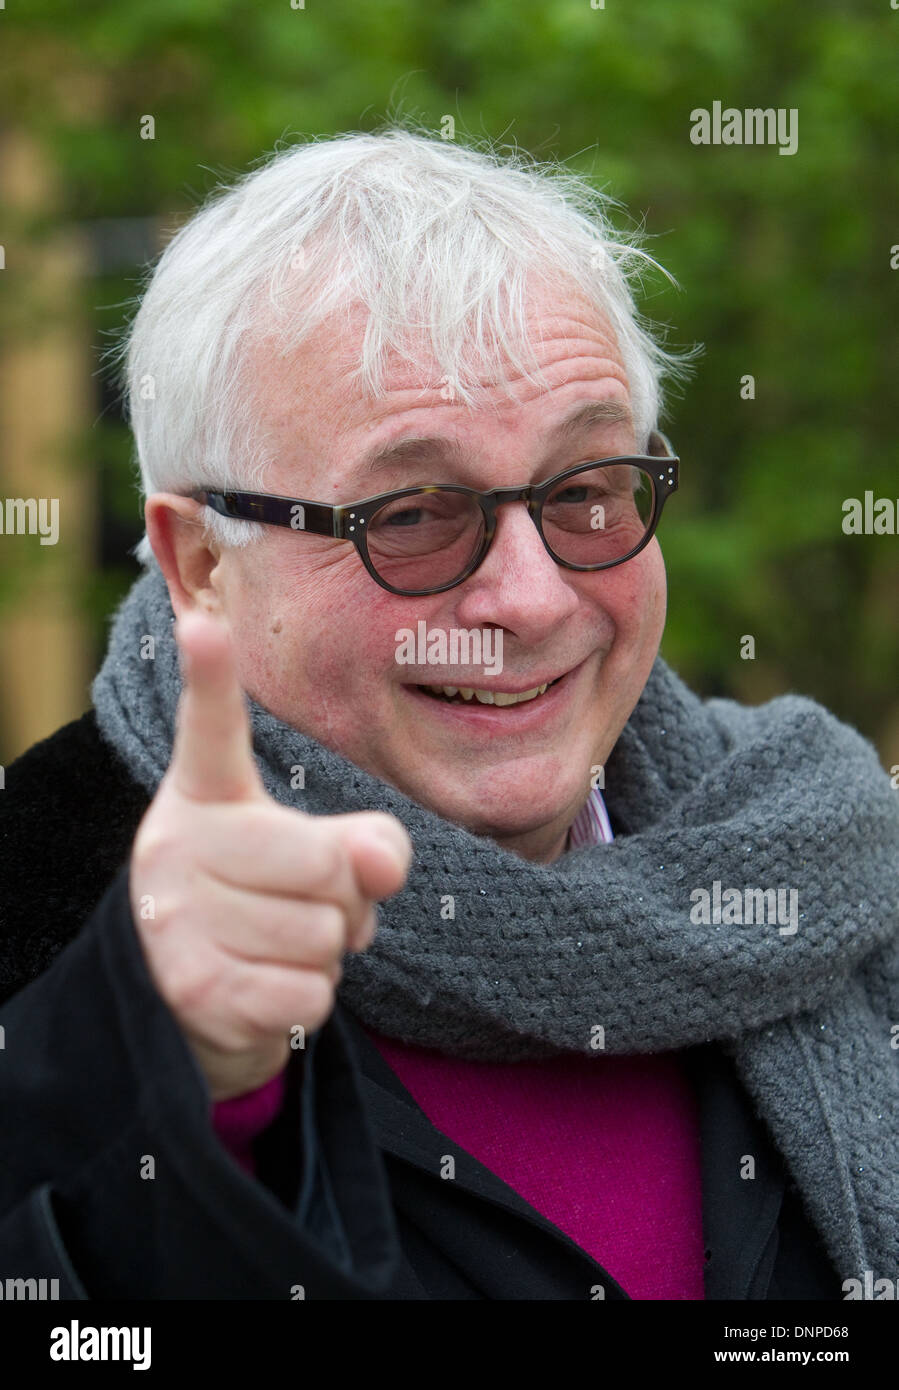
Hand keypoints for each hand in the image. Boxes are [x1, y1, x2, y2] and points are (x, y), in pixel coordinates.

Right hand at [128, 610, 411, 1100]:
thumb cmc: (274, 901)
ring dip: (327, 954)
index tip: (202, 623)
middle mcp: (175, 842)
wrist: (200, 1001)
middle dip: (346, 899)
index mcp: (206, 792)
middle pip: (326, 862)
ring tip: (279, 947)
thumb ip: (368, 842)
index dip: (211, 676)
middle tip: (307, 906)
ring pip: (323, 936)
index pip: (212, 728)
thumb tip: (381, 865)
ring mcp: (174, 917)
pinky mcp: (191, 990)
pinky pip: (309, 994)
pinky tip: (267, 990)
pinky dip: (310, 1000)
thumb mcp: (324, 855)